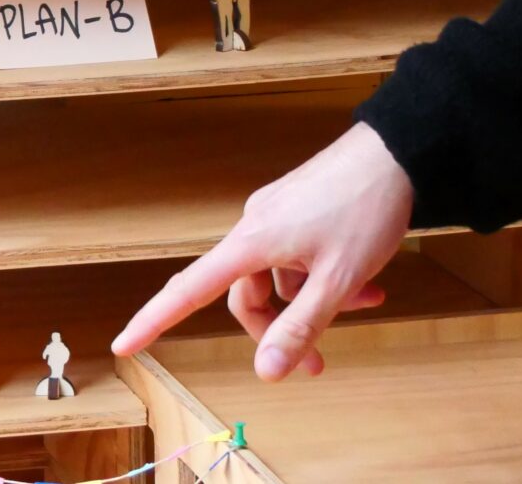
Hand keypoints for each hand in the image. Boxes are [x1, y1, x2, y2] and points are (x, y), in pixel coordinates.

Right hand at [111, 122, 411, 380]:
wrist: (397, 151)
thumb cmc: (366, 208)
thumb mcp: (338, 280)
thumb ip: (301, 328)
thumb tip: (265, 371)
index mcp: (251, 242)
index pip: (188, 289)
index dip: (153, 320)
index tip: (124, 345)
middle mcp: (255, 226)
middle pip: (245, 295)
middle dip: (279, 331)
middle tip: (317, 363)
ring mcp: (276, 216)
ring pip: (278, 278)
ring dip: (312, 302)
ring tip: (364, 303)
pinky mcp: (297, 210)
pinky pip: (296, 257)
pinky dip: (322, 277)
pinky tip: (364, 283)